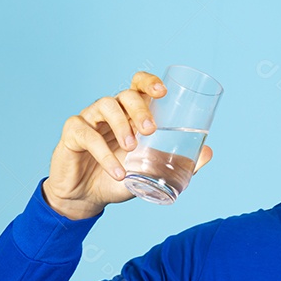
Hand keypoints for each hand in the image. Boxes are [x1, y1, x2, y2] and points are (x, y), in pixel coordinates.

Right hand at [42, 71, 213, 219]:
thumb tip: (209, 152)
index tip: (162, 92)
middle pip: (125, 94)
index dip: (149, 82)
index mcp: (129, 113)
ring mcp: (89, 119)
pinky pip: (88, 136)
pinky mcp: (72, 134)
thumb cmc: (120, 178)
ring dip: (122, 125)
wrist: (87, 198)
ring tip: (132, 148)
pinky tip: (117, 171)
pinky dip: (104, 154)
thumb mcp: (151, 171)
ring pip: (106, 105)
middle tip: (151, 130)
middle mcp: (110, 111)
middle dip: (140, 108)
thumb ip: (178, 162)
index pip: (138, 86)